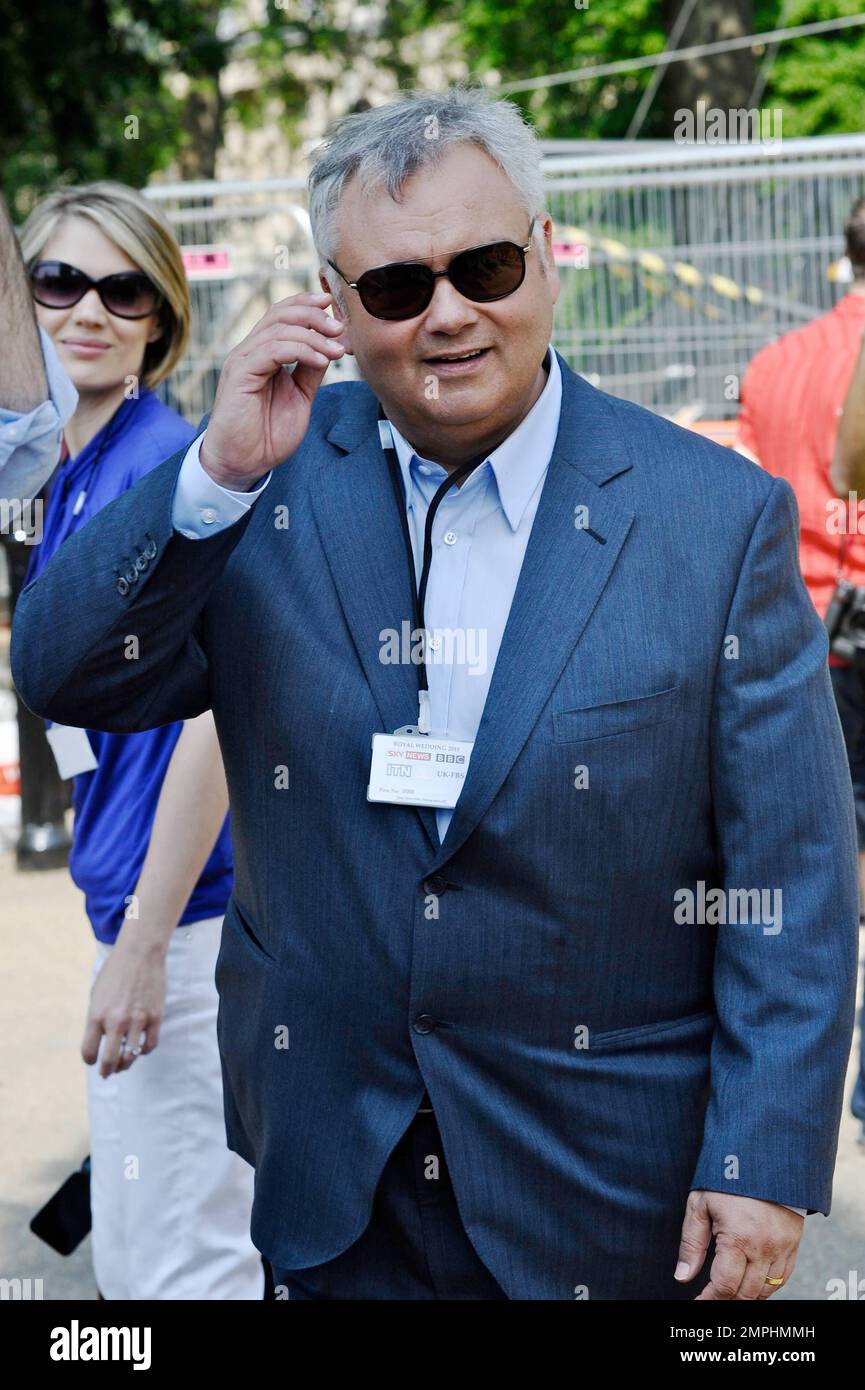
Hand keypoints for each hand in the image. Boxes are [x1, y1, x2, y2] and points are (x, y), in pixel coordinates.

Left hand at [81, 929, 167, 1077]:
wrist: (139, 954)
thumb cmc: (114, 973)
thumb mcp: (96, 996)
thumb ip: (96, 1020)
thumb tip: (100, 1042)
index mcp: (96, 1016)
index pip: (89, 1052)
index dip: (90, 1060)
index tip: (93, 1060)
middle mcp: (116, 1021)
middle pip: (110, 1060)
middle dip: (107, 1071)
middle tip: (107, 1073)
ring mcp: (137, 1020)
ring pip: (131, 1056)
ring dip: (126, 1064)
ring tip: (124, 1064)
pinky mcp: (155, 1017)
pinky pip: (150, 1045)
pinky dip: (144, 1051)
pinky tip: (140, 1048)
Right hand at [199, 290, 348, 488]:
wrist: (243, 463)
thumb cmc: (267, 434)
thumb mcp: (300, 397)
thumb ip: (310, 371)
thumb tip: (330, 348)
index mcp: (262, 353)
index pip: (282, 315)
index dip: (307, 305)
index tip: (334, 308)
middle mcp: (250, 351)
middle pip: (280, 314)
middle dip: (314, 316)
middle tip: (340, 329)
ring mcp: (243, 360)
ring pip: (279, 329)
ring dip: (314, 336)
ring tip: (337, 351)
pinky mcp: (240, 374)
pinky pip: (273, 350)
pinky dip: (301, 351)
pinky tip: (321, 361)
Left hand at [675, 1190, 803, 1298]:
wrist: (764, 1159)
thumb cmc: (727, 1179)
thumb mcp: (700, 1205)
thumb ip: (691, 1243)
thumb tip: (683, 1276)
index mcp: (739, 1239)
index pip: (725, 1286)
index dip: (709, 1300)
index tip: (697, 1302)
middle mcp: (764, 1248)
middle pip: (746, 1293)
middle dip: (726, 1300)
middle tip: (711, 1297)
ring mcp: (782, 1248)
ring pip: (766, 1290)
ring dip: (747, 1295)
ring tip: (729, 1290)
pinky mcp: (793, 1244)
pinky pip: (782, 1278)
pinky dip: (767, 1287)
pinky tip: (752, 1282)